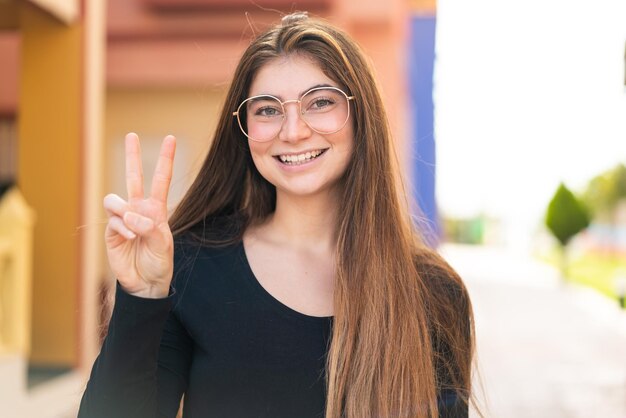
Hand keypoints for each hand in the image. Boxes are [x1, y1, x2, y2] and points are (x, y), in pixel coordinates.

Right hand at [103, 133, 175, 297]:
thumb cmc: (159, 262)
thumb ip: (149, 227)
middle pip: (134, 177)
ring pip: (114, 200)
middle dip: (132, 156)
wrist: (146, 283)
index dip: (165, 159)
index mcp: (156, 209)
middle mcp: (139, 209)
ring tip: (134, 231)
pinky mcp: (111, 231)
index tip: (170, 138)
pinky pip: (113, 221)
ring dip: (124, 212)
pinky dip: (121, 229)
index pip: (161, 179)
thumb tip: (130, 215)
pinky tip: (129, 239)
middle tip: (131, 135)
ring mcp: (123, 219)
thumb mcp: (162, 244)